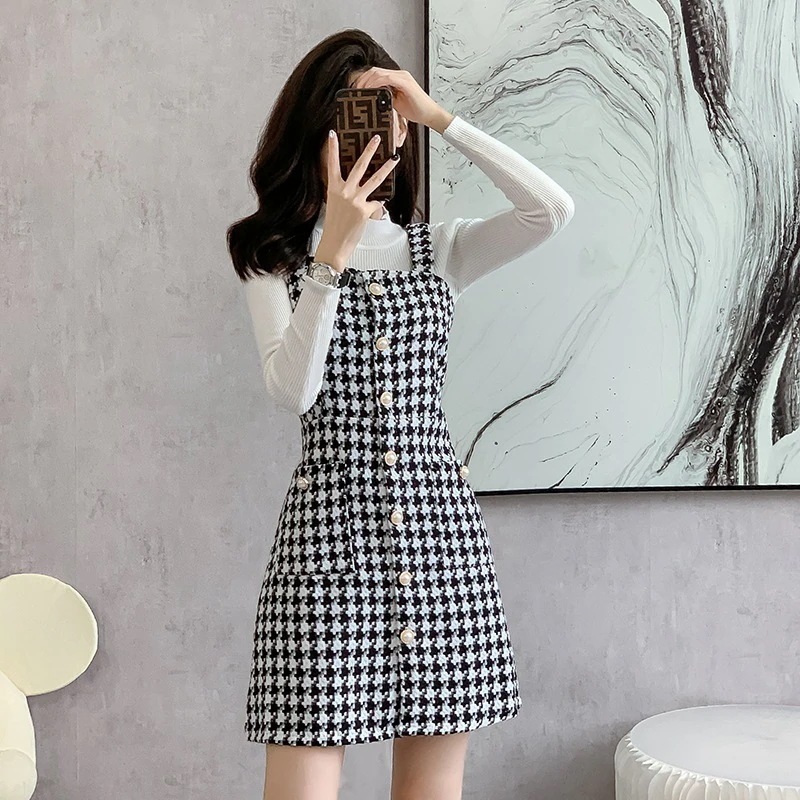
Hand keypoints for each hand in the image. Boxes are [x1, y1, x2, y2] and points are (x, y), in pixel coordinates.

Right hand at [314, 130, 400, 271]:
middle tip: (377, 138)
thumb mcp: (335, 204)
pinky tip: (378, 206)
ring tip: (395, 158)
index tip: (333, 133)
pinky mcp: (366, 210)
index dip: (333, 148)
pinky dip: (378, 204)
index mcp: (334, 188)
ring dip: (387, 167)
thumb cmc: (334, 225)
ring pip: (375, 179)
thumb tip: (359, 187)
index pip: (332, 164)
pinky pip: (377, 202)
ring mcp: (356, 200)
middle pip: (359, 166)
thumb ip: (345, 192)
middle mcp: (345, 191)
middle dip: (369, 150)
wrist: (335, 243)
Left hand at [352, 67, 453, 133]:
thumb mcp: (395, 104)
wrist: (430, 115)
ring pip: (378, 73)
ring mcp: (402, 77)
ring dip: (366, 81)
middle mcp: (399, 75)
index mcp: (396, 79)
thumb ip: (384, 99)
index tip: (354, 89)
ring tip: (359, 91)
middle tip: (353, 90)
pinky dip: (376, 83)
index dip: (363, 80)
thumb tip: (372, 100)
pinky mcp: (405, 82)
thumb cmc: (416, 111)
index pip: (375, 74)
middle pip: (374, 71)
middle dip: (361, 79)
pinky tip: (370, 91)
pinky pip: (386, 78)